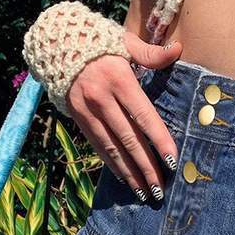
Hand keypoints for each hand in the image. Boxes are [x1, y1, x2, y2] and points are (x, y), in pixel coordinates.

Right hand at [66, 33, 182, 202]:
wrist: (56, 45)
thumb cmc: (99, 44)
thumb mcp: (124, 42)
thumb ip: (152, 53)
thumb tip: (178, 50)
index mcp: (118, 79)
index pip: (144, 116)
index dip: (159, 140)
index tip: (172, 161)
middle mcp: (102, 98)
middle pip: (129, 139)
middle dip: (146, 166)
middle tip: (160, 189)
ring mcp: (88, 111)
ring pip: (113, 148)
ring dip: (130, 173)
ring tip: (145, 192)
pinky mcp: (79, 120)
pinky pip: (99, 147)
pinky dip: (113, 165)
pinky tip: (125, 179)